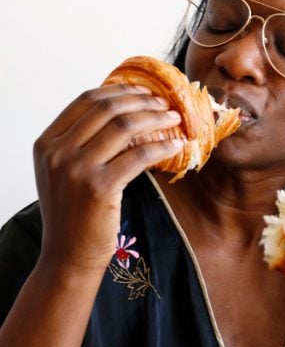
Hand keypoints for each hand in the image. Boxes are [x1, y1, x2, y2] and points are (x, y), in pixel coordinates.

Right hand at [33, 84, 182, 274]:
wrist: (68, 255)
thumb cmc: (72, 213)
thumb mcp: (63, 171)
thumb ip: (81, 142)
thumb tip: (123, 109)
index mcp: (46, 143)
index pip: (86, 100)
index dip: (118, 91)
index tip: (142, 90)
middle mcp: (57, 152)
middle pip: (107, 109)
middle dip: (142, 101)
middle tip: (164, 103)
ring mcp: (76, 169)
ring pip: (125, 126)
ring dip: (155, 118)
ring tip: (174, 119)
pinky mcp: (99, 188)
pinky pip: (139, 155)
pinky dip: (162, 146)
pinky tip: (175, 145)